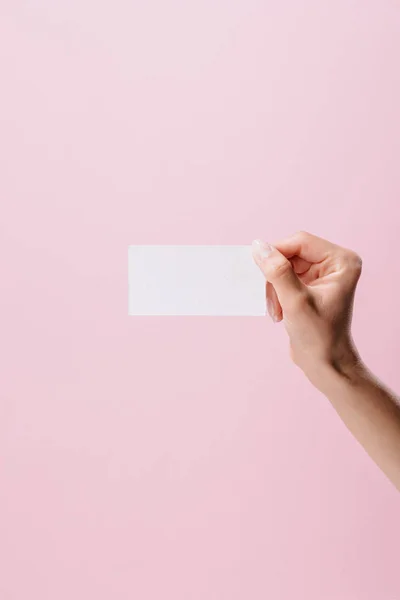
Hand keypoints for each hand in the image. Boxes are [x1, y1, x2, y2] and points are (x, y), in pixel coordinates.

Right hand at [252, 232, 362, 386]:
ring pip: (284, 265)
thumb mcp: (295, 301)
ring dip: (274, 286)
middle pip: (291, 253)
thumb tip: (258, 246)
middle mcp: (335, 263)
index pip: (300, 242)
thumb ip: (277, 271)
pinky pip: (284, 276)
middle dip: (276, 275)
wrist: (325, 363)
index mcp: (341, 261)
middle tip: (272, 300)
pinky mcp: (310, 284)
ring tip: (277, 310)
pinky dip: (276, 292)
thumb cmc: (319, 336)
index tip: (258, 270)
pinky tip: (280, 311)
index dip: (276, 253)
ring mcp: (322, 273)